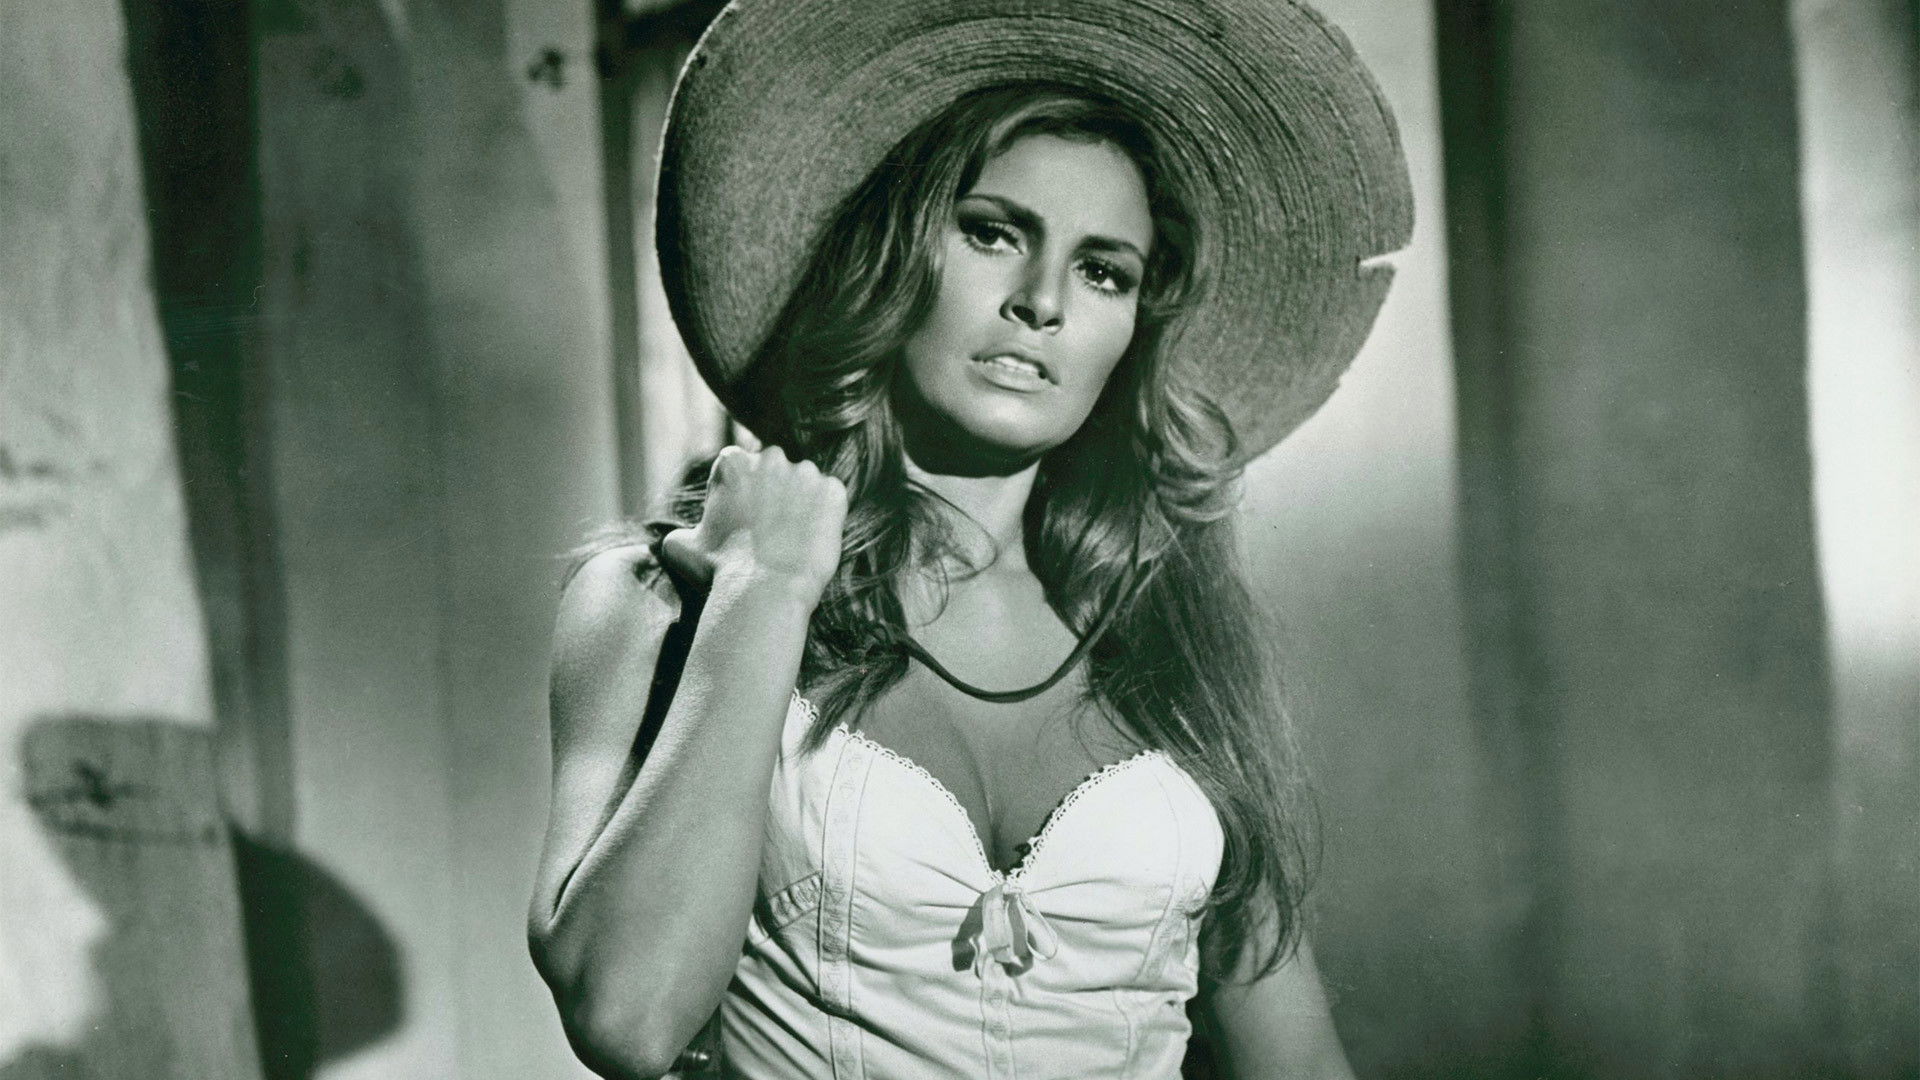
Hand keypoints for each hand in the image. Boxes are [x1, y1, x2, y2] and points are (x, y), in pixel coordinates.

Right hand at [658, 446, 847, 606]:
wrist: (765, 589)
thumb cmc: (719, 569)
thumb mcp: (681, 547)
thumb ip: (681, 532)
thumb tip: (678, 537)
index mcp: (732, 461)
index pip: (739, 469)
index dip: (741, 496)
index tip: (743, 520)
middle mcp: (770, 457)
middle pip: (774, 471)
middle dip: (773, 493)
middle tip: (772, 529)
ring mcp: (806, 472)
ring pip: (805, 484)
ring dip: (802, 503)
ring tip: (794, 538)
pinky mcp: (833, 491)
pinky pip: (832, 498)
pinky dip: (827, 515)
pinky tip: (813, 539)